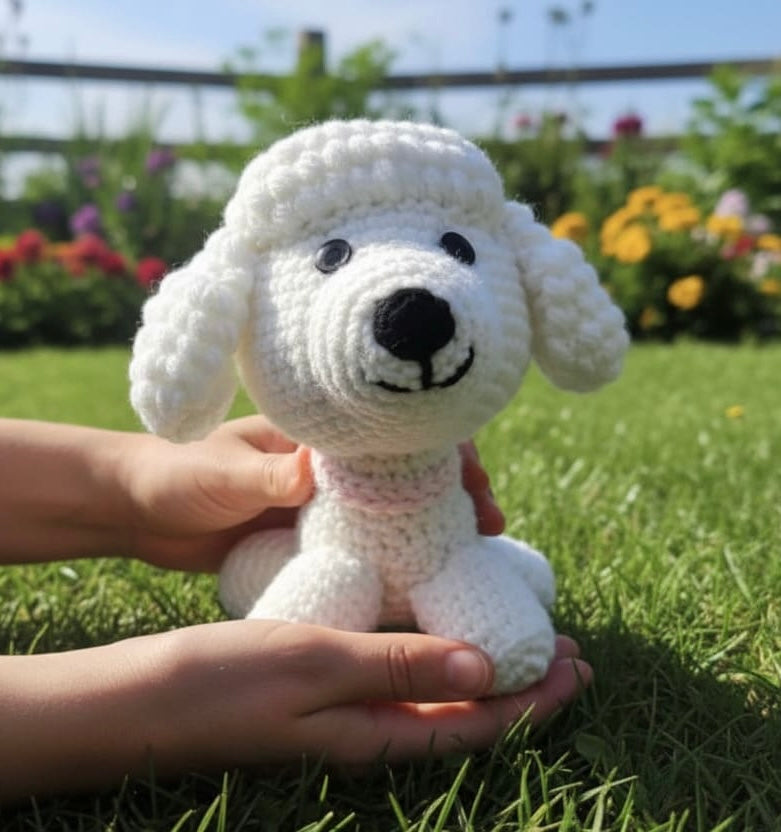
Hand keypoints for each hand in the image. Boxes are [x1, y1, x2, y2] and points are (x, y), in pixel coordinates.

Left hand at [125, 416, 503, 570]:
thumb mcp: (216, 475)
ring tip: (476, 555)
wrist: (140, 511)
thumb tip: (311, 475)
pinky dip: (398, 558)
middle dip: (456, 490)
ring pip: (396, 510)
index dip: (441, 447)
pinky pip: (367, 546)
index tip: (473, 477)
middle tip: (491, 522)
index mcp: (316, 435)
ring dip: (436, 527)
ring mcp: (325, 502)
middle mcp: (330, 465)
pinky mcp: (315, 536)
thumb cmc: (175, 475)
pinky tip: (424, 582)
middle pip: (410, 471)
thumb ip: (263, 478)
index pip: (392, 431)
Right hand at [149, 623, 588, 765]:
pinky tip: (438, 624)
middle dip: (524, 686)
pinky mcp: (325, 685)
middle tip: (571, 651)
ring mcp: (347, 710)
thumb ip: (399, 667)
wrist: (143, 699)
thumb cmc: (224, 682)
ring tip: (524, 637)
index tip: (577, 666)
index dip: (534, 700)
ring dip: (486, 667)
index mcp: (376, 733)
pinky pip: (400, 674)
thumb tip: (485, 670)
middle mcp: (370, 728)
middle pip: (467, 713)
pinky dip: (437, 652)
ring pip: (438, 694)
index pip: (478, 725)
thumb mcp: (318, 664)